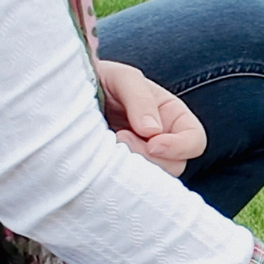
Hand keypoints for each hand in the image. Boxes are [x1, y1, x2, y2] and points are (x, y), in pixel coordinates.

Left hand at [99, 60, 206, 176]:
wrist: (67, 93)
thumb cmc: (102, 79)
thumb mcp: (123, 78)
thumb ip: (140, 99)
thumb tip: (152, 132)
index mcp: (173, 118)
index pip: (195, 141)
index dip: (180, 146)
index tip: (153, 142)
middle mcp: (163, 141)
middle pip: (176, 165)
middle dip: (149, 157)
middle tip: (120, 138)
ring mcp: (142, 159)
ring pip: (153, 178)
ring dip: (132, 165)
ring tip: (109, 144)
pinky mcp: (122, 172)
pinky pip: (129, 184)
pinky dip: (118, 175)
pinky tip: (102, 158)